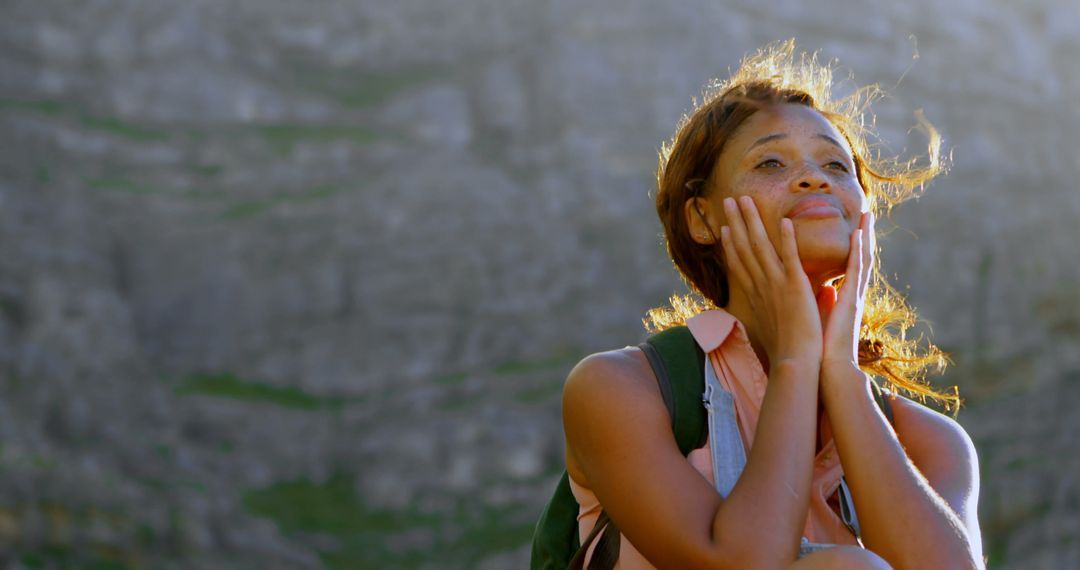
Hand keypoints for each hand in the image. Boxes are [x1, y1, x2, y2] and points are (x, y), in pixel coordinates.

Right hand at [720, 196, 822, 366]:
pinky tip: (784, 221)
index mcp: (755, 295)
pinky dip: (787, 240)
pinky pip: (789, 257)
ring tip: (746, 200)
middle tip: (729, 200)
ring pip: (761, 246)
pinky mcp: (795, 286)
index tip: (723, 226)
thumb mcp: (768, 328)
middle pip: (744, 247)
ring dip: (753, 221)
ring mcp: (776, 284)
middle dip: (736, 222)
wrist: (794, 361)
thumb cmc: (783, 351)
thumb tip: (764, 311)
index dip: (730, 243)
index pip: (739, 263)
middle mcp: (761, 285)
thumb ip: (768, 313)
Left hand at [820, 211, 874, 370]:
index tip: (858, 228)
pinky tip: (859, 234)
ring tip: (868, 216)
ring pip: (863, 260)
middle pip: (861, 259)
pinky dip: (858, 252)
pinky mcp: (850, 300)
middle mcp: (853, 294)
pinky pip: (855, 271)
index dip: (856, 247)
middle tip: (868, 214)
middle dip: (866, 236)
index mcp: (845, 299)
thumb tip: (825, 289)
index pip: (852, 267)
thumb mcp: (822, 319)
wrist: (829, 370)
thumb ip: (825, 303)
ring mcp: (854, 296)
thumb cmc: (822, 349)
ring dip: (866, 237)